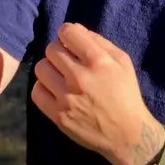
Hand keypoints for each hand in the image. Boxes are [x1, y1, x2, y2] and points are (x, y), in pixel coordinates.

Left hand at [31, 22, 164, 164]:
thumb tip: (74, 29)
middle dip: (59, 52)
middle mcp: (80, 77)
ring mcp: (67, 98)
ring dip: (50, 69)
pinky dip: (44, 88)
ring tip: (61, 77)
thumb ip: (98, 41)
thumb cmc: (126, 94)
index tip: (71, 42)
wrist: (128, 135)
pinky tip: (56, 91)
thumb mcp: (122, 61)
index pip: (67, 32)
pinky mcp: (58, 116)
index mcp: (97, 61)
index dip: (67, 33)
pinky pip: (36, 92)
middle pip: (51, 49)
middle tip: (68, 62)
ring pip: (41, 68)